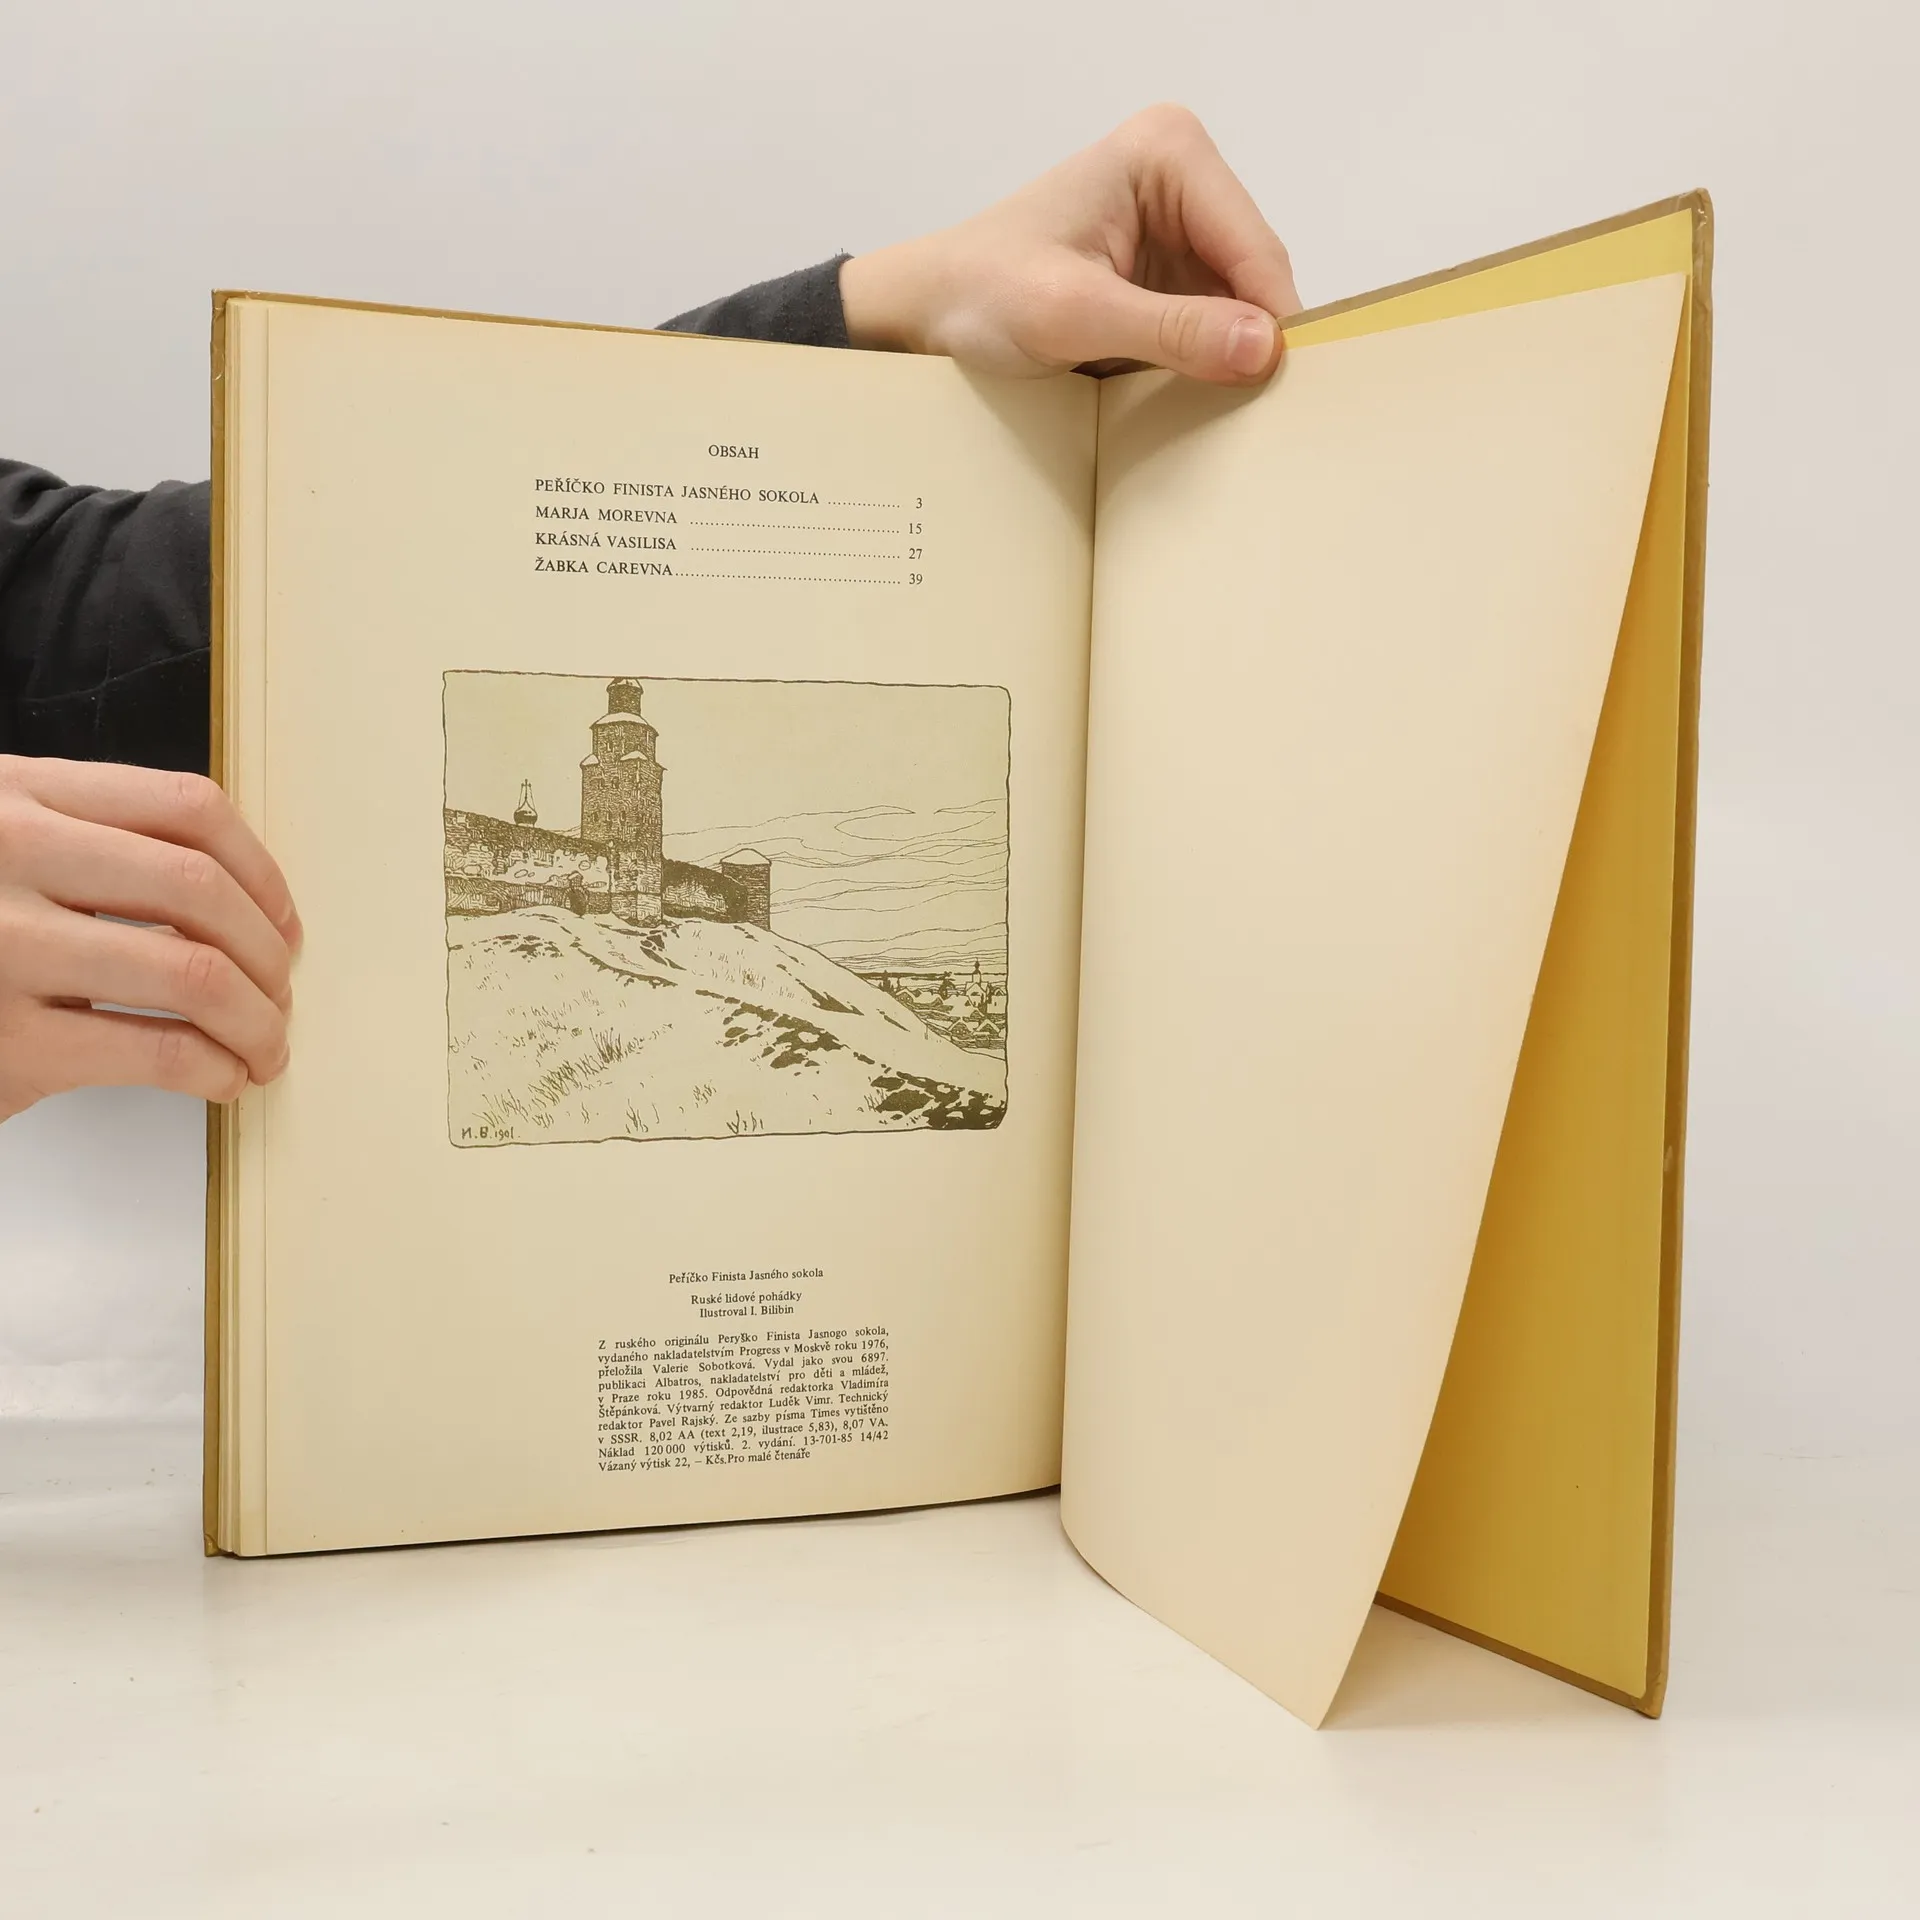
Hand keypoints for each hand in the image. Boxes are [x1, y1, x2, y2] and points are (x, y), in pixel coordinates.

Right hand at [0, 756, 300, 1122]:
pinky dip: (216, 1069)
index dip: (262, 871)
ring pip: (194, 972)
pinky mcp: (9, 1040)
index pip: (186, 808)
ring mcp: (5, 947)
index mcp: (22, 795)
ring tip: (265, 1047)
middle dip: (268, 955)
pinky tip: (223, 1078)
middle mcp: (11, 855)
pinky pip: (158, 1050)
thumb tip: (251, 908)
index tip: (285, 923)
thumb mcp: (10, 851)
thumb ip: (99, 846)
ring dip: (258, 1021)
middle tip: (281, 995)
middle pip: (200, 891)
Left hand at [840, 104, 1299, 385]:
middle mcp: (1183, 180)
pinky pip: (1211, 328)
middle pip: (1254, 276)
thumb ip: (1171, 329)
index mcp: (1168, 153)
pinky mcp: (1164, 279)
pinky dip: (1208, 367)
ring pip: (1240, 308)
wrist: (928, 312)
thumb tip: (1263, 348)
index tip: (1283, 391)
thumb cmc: (980, 293)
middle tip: (1261, 417)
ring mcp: (1177, 231)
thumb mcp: (1074, 314)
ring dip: (1233, 360)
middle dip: (1256, 341)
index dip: (1274, 320)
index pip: (1252, 246)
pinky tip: (1199, 401)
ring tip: (1231, 418)